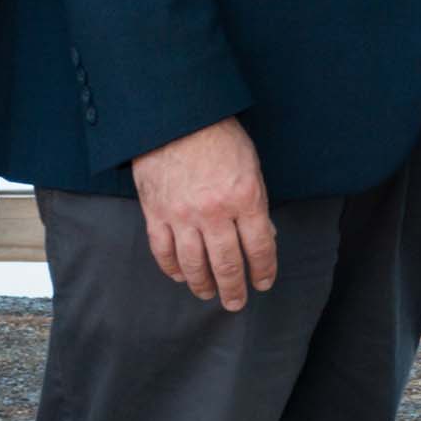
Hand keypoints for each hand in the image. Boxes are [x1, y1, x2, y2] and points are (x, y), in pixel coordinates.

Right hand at [132, 117, 279, 308]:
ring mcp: (182, 215)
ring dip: (203, 285)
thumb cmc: (220, 137)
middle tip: (236, 302)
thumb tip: (263, 235)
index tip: (263, 283)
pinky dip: (172, 268)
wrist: (176, 118)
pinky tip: (181, 276)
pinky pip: (163, 251)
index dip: (263, 269)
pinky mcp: (156, 213)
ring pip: (194, 264)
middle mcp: (214, 212)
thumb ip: (256, 202)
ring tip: (209, 295)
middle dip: (234, 288)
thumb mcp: (251, 166)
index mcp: (245, 198)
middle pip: (227, 263)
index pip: (259, 246)